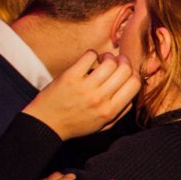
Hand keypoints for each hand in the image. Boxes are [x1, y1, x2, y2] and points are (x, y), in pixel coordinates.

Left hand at [22, 50, 139, 139]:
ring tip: (102, 60)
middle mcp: (100, 99)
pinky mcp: (70, 77)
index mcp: (110, 110)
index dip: (133, 73)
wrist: (46, 124)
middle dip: (124, 61)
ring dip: (108, 57)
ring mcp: (85, 88)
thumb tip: (132, 95)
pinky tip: (89, 59)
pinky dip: (92, 54)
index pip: (134, 84)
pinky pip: (89, 56)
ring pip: (110, 62)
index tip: (126, 72)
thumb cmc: (76, 124)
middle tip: (116, 62)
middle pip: (125, 70)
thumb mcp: (103, 125)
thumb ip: (120, 112)